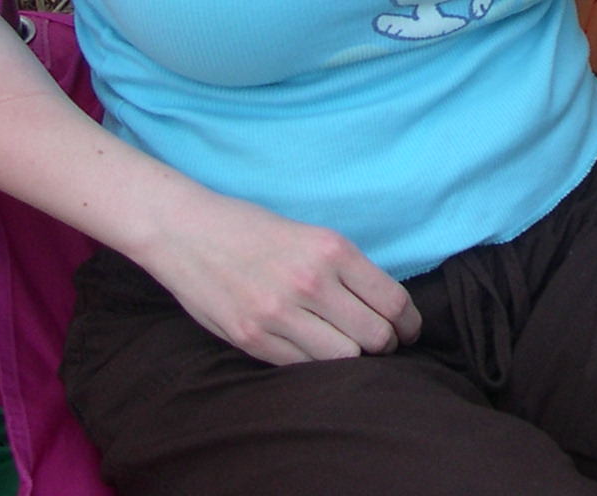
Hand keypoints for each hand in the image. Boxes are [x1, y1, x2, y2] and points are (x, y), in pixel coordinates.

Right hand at [135, 188, 421, 364]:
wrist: (186, 230)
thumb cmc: (252, 229)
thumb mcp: (311, 234)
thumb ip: (345, 270)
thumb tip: (385, 308)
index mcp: (331, 249)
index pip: (392, 301)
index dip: (410, 323)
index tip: (410, 330)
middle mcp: (310, 282)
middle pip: (376, 336)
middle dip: (386, 345)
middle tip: (383, 344)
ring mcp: (279, 313)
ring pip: (343, 358)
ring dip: (353, 360)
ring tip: (348, 350)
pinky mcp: (252, 338)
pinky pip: (303, 367)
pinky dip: (315, 365)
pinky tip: (314, 352)